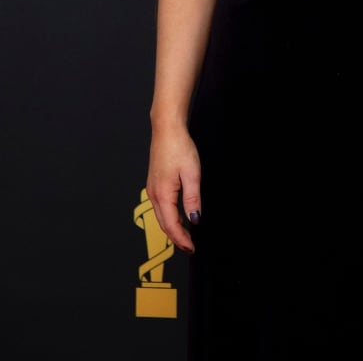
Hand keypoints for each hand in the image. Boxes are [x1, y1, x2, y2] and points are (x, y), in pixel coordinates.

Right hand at [146, 126, 201, 253]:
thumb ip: (193, 199)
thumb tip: (195, 220)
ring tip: (185, 235)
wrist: (166, 130)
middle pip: (164, 224)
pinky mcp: (154, 183)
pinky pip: (161, 206)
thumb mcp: (192, 174)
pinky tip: (179, 216)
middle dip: (176, 238)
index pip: (172, 225)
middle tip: (189, 247)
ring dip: (172, 228)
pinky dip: (169, 216)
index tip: (191, 248)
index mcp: (163, 194)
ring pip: (161, 216)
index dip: (182, 239)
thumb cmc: (179, 147)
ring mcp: (152, 188)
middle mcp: (154, 194)